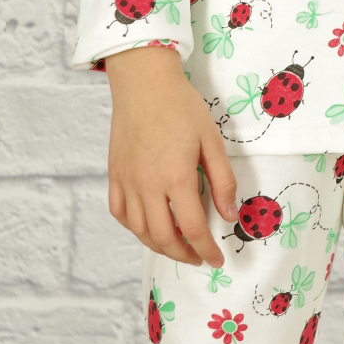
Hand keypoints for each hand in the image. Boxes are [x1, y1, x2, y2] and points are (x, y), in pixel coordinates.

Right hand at [103, 47, 237, 267]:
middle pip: (164, 238)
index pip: (193, 229)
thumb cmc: (181, 107)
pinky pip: (119, 213)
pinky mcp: (114, 175)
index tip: (216, 259)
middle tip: (199, 257)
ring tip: (177, 246)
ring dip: (160, 246)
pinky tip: (148, 227)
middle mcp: (147, 185)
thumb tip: (230, 216)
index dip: (207, 250)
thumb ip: (222, 181)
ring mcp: (127, 181)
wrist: (143, 83)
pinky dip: (134, 228)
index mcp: (176, 177)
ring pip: (139, 231)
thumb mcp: (212, 141)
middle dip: (184, 255)